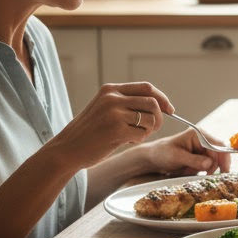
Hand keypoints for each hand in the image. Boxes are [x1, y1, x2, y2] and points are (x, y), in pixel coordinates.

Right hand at [51, 82, 172, 169]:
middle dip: (159, 118)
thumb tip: (161, 105)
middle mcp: (112, 98)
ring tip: (135, 135)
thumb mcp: (105, 108)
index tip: (170, 110)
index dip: (162, 98)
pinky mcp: (116, 130)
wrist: (67, 149)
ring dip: (149, 130)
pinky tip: (126, 141)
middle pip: (153, 103)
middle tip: (152, 129)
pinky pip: (142, 134)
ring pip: (150, 119)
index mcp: (110, 90)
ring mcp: (114, 114)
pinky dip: (139, 139)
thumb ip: (127, 103)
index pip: (147, 88)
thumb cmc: (90, 132)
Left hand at [145, 129, 231, 176]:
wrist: (152, 158)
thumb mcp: (177, 157)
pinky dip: (200, 171)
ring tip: (189, 171)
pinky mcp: (199, 156)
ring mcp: (201, 148)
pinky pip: (207, 165)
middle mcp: (202, 140)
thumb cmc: (162, 153)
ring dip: (205, 169)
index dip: (223, 157)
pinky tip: (188, 171)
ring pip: (213, 161)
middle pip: (218, 154)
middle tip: (207, 176)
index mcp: (198, 135)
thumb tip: (210, 164)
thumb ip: (194, 160)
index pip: (217, 145)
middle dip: (213, 166)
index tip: (225, 170)